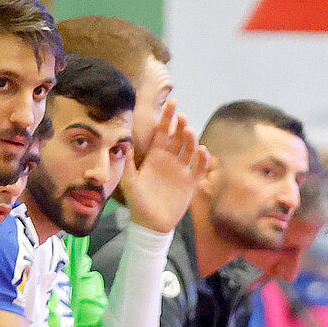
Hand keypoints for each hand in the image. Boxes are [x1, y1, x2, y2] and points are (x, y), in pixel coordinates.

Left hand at [123, 100, 208, 233]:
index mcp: (155, 156)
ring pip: (190, 149)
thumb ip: (127, 162)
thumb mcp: (129, 181)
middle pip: (178, 137)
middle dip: (181, 126)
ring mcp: (181, 170)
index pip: (162, 132)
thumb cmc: (138, 202)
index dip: (167, 117)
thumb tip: (123, 141)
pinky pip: (200, 168)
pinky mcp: (190, 183)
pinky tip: (202, 151)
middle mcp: (169, 160)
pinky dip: (203, 159)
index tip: (173, 102)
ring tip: (189, 131)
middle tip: (182, 117)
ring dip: (191, 139)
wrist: (150, 224)